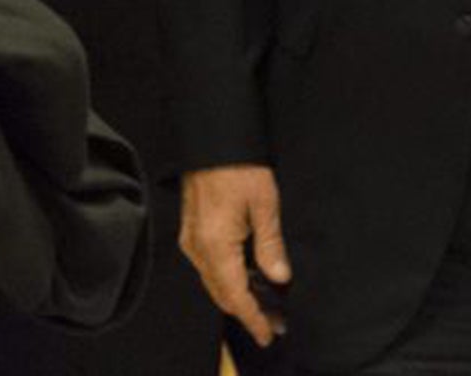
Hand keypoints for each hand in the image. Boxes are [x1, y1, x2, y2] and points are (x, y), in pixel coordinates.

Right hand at [181, 166, 289, 346]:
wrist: (213, 137)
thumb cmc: (240, 166)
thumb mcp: (265, 204)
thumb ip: (270, 245)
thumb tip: (279, 277)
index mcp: (215, 245)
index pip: (235, 295)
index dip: (253, 318)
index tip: (269, 333)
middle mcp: (197, 248)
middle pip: (221, 294)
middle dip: (246, 312)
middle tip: (272, 324)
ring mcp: (191, 240)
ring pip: (213, 281)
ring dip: (236, 296)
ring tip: (264, 305)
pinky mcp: (191, 231)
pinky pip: (208, 266)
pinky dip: (227, 278)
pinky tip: (246, 277)